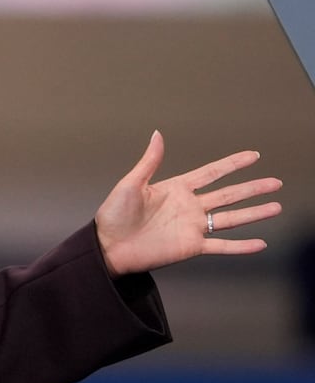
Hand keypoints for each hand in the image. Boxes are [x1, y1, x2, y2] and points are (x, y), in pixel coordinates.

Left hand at [95, 131, 282, 276]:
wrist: (106, 247)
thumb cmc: (113, 216)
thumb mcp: (131, 184)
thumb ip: (149, 161)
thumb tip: (157, 135)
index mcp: (176, 189)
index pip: (212, 173)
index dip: (233, 164)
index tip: (253, 156)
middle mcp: (189, 207)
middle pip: (229, 194)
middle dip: (253, 188)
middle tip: (276, 182)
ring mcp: (192, 227)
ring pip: (230, 218)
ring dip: (254, 213)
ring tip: (276, 206)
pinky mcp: (190, 247)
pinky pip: (221, 245)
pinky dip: (240, 246)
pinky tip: (259, 243)